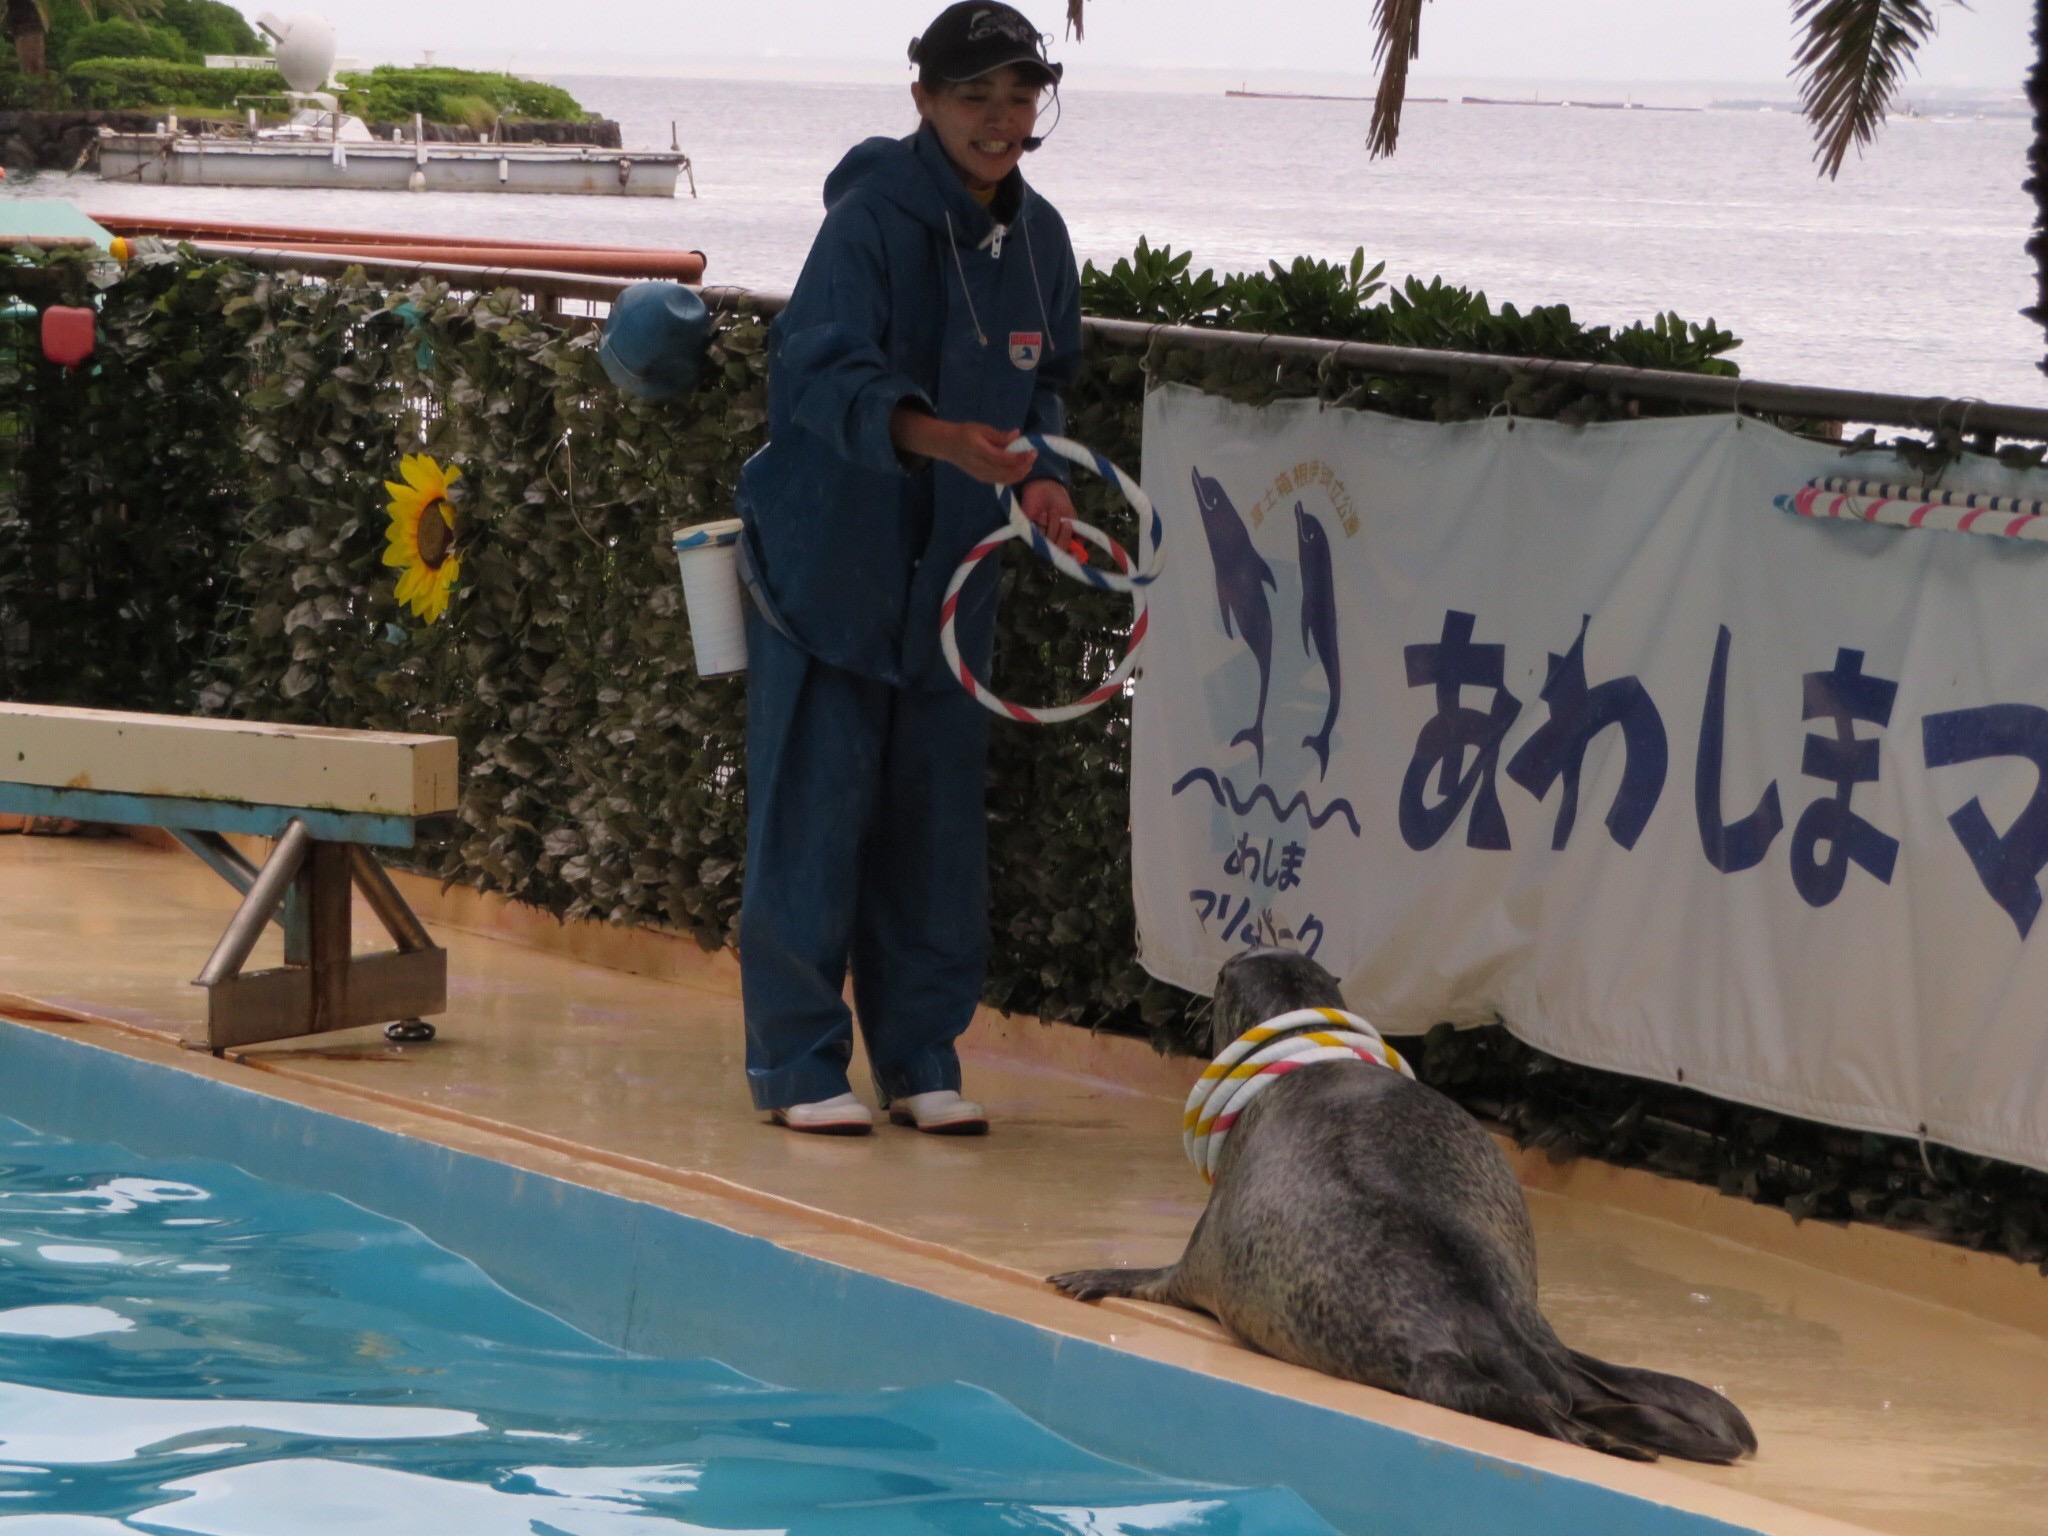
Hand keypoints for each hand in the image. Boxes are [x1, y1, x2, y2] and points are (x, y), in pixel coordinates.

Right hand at [890, 410, 1035, 485]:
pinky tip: (1020, 468)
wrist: (948, 445)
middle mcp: (979, 466)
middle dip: (1023, 466)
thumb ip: (1000, 436)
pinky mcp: (982, 479)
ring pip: (1005, 479)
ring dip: (1020, 473)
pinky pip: (1000, 481)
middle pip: (1006, 472)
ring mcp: (980, 475)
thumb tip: (1018, 435)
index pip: (1003, 458)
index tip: (1031, 450)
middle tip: (1033, 455)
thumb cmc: (965, 433)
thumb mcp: (982, 429)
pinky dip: (1013, 477)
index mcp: (978, 450)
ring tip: (1029, 462)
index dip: (1019, 457)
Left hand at [1017, 477, 1076, 549]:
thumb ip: (1077, 532)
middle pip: (1058, 550)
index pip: (1067, 555)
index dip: (1071, 557)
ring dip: (1053, 526)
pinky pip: (1036, 534)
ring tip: (1053, 512)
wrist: (1045, 487)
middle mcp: (1052, 541)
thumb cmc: (1059, 502)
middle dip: (1063, 537)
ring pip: (1048, 541)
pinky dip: (1042, 524)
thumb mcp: (1072, 517)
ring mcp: (1039, 537)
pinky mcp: (1027, 530)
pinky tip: (1042, 515)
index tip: (1076, 554)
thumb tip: (1080, 549)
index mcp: (1063, 539)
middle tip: (1066, 523)